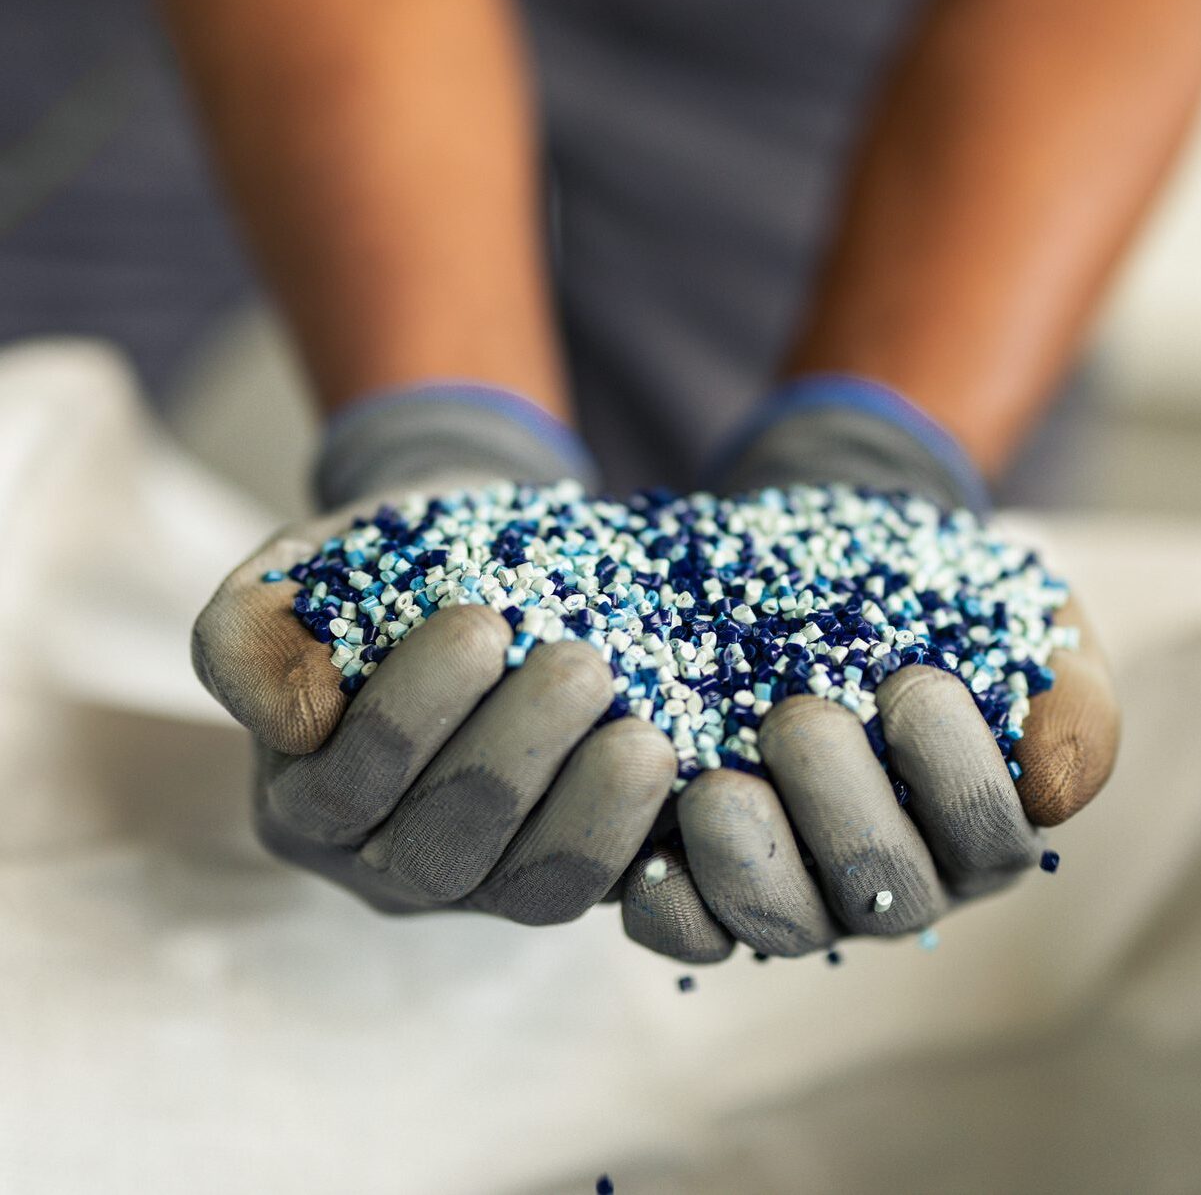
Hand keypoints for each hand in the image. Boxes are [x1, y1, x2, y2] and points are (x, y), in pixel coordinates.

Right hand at [192, 385, 675, 921]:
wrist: (476, 565)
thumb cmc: (380, 568)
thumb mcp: (296, 576)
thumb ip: (252, 637)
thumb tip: (300, 719)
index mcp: (309, 799)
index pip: (348, 785)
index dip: (411, 714)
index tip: (481, 621)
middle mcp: (387, 861)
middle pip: (443, 848)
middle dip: (516, 758)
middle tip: (584, 665)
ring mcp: (486, 880)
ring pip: (533, 888)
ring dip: (595, 815)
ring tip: (648, 737)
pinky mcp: (568, 872)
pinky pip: (611, 891)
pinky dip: (650, 842)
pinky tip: (691, 775)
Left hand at [618, 377, 1119, 961]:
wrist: (833, 572)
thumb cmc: (941, 604)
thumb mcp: (1019, 625)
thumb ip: (1064, 698)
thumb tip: (1057, 783)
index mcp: (979, 827)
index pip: (986, 835)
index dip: (956, 774)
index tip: (915, 682)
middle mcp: (895, 878)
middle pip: (880, 886)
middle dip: (841, 805)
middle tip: (799, 716)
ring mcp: (803, 888)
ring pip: (784, 918)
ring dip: (747, 859)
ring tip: (714, 787)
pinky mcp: (711, 885)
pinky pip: (691, 930)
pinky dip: (670, 901)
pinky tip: (651, 848)